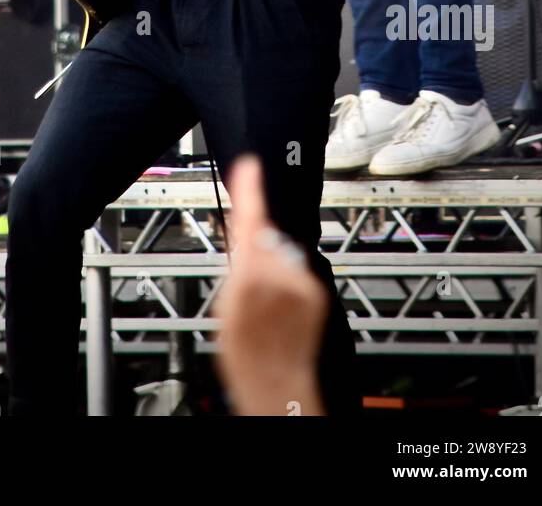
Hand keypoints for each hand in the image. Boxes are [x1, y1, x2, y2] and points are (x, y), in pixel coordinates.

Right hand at [215, 154, 326, 415]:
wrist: (275, 375)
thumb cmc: (245, 346)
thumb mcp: (225, 299)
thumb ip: (236, 261)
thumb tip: (240, 235)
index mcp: (249, 272)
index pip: (250, 218)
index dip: (250, 188)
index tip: (250, 165)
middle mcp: (280, 272)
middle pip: (266, 239)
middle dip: (257, 248)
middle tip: (248, 282)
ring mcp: (301, 282)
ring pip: (283, 256)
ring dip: (274, 268)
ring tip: (267, 301)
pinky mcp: (316, 291)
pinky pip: (299, 272)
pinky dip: (290, 281)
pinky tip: (282, 305)